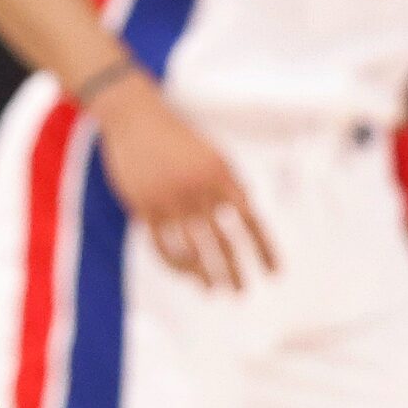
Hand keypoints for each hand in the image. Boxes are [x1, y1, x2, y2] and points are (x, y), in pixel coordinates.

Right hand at [90, 69, 277, 288]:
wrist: (135, 117)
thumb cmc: (176, 136)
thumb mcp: (211, 154)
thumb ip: (228, 182)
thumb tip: (246, 208)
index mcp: (221, 175)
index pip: (250, 220)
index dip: (264, 248)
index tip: (273, 272)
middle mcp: (199, 190)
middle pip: (224, 240)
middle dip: (234, 270)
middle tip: (241, 291)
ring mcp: (171, 199)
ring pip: (193, 248)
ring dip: (205, 274)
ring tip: (213, 290)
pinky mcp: (145, 206)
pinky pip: (163, 244)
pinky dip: (175, 262)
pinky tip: (184, 272)